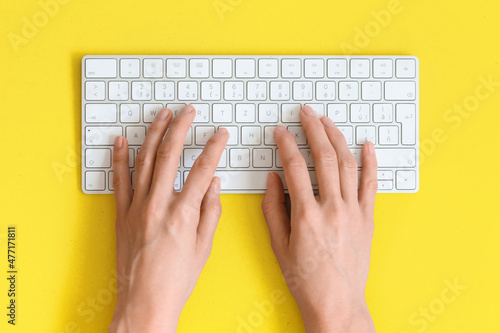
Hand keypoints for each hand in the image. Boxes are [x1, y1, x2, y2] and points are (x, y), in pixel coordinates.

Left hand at [109, 105, 227, 332]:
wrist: (144, 301)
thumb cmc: (176, 279)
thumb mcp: (204, 247)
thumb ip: (210, 211)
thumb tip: (214, 184)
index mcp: (182, 214)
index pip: (202, 170)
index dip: (214, 147)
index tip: (220, 133)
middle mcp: (158, 205)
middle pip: (169, 156)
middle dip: (180, 128)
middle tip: (188, 111)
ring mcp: (136, 208)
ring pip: (144, 161)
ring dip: (153, 134)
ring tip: (162, 116)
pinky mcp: (121, 214)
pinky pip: (118, 180)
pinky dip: (120, 158)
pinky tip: (123, 140)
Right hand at [262, 105, 377, 331]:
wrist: (337, 303)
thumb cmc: (305, 279)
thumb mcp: (278, 245)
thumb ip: (273, 208)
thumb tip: (273, 179)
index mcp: (306, 215)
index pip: (294, 167)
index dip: (286, 144)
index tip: (280, 132)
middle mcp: (332, 208)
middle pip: (324, 157)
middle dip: (313, 129)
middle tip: (305, 113)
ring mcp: (354, 212)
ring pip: (347, 164)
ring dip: (337, 138)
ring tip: (327, 122)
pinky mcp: (368, 218)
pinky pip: (371, 183)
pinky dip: (370, 161)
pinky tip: (367, 145)